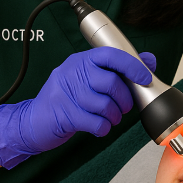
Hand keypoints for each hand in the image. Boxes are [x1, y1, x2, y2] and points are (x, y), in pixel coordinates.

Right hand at [0, 48, 155, 168]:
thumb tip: (149, 61)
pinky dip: (103, 128)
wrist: (32, 121)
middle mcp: (72, 72)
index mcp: (81, 61)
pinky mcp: (63, 114)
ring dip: (114, 116)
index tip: (145, 77)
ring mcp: (65, 92)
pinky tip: (100, 127)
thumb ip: (118, 70)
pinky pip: (94, 122)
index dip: (131, 65)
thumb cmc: (67, 100)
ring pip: (104, 104)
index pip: (110, 54)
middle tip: (124, 108)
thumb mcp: (89, 80)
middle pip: (110, 82)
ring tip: (111, 119)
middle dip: (124, 99)